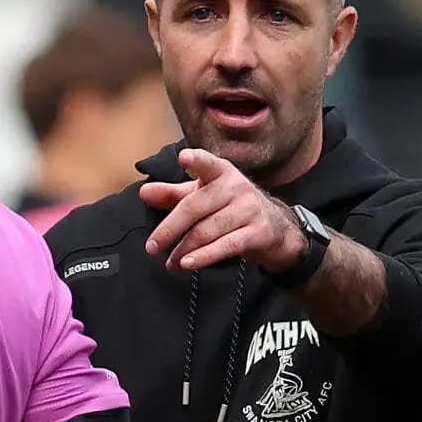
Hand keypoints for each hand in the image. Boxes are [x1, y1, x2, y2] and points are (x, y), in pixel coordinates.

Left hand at [141, 147, 307, 277]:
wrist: (276, 228)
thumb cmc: (232, 208)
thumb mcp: (204, 196)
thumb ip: (173, 194)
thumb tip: (145, 193)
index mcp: (221, 172)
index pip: (207, 163)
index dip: (197, 160)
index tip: (184, 158)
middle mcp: (237, 186)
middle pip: (195, 206)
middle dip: (170, 229)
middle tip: (152, 247)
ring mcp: (250, 209)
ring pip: (208, 230)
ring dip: (184, 249)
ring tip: (170, 262)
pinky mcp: (259, 232)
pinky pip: (226, 246)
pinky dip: (204, 257)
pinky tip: (188, 264)